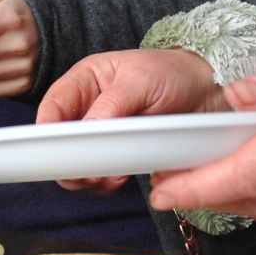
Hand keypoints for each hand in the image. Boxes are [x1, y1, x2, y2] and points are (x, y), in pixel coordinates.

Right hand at [38, 48, 226, 193]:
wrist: (207, 92)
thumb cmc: (172, 74)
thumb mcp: (141, 81)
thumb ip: (112, 104)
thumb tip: (88, 130)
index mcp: (85, 80)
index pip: (54, 106)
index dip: (48, 129)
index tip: (53, 151)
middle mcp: (89, 107)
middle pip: (61, 139)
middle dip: (69, 159)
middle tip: (84, 173)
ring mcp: (103, 132)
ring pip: (78, 160)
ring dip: (88, 174)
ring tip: (108, 175)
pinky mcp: (119, 151)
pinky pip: (101, 172)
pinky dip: (106, 180)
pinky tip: (120, 178)